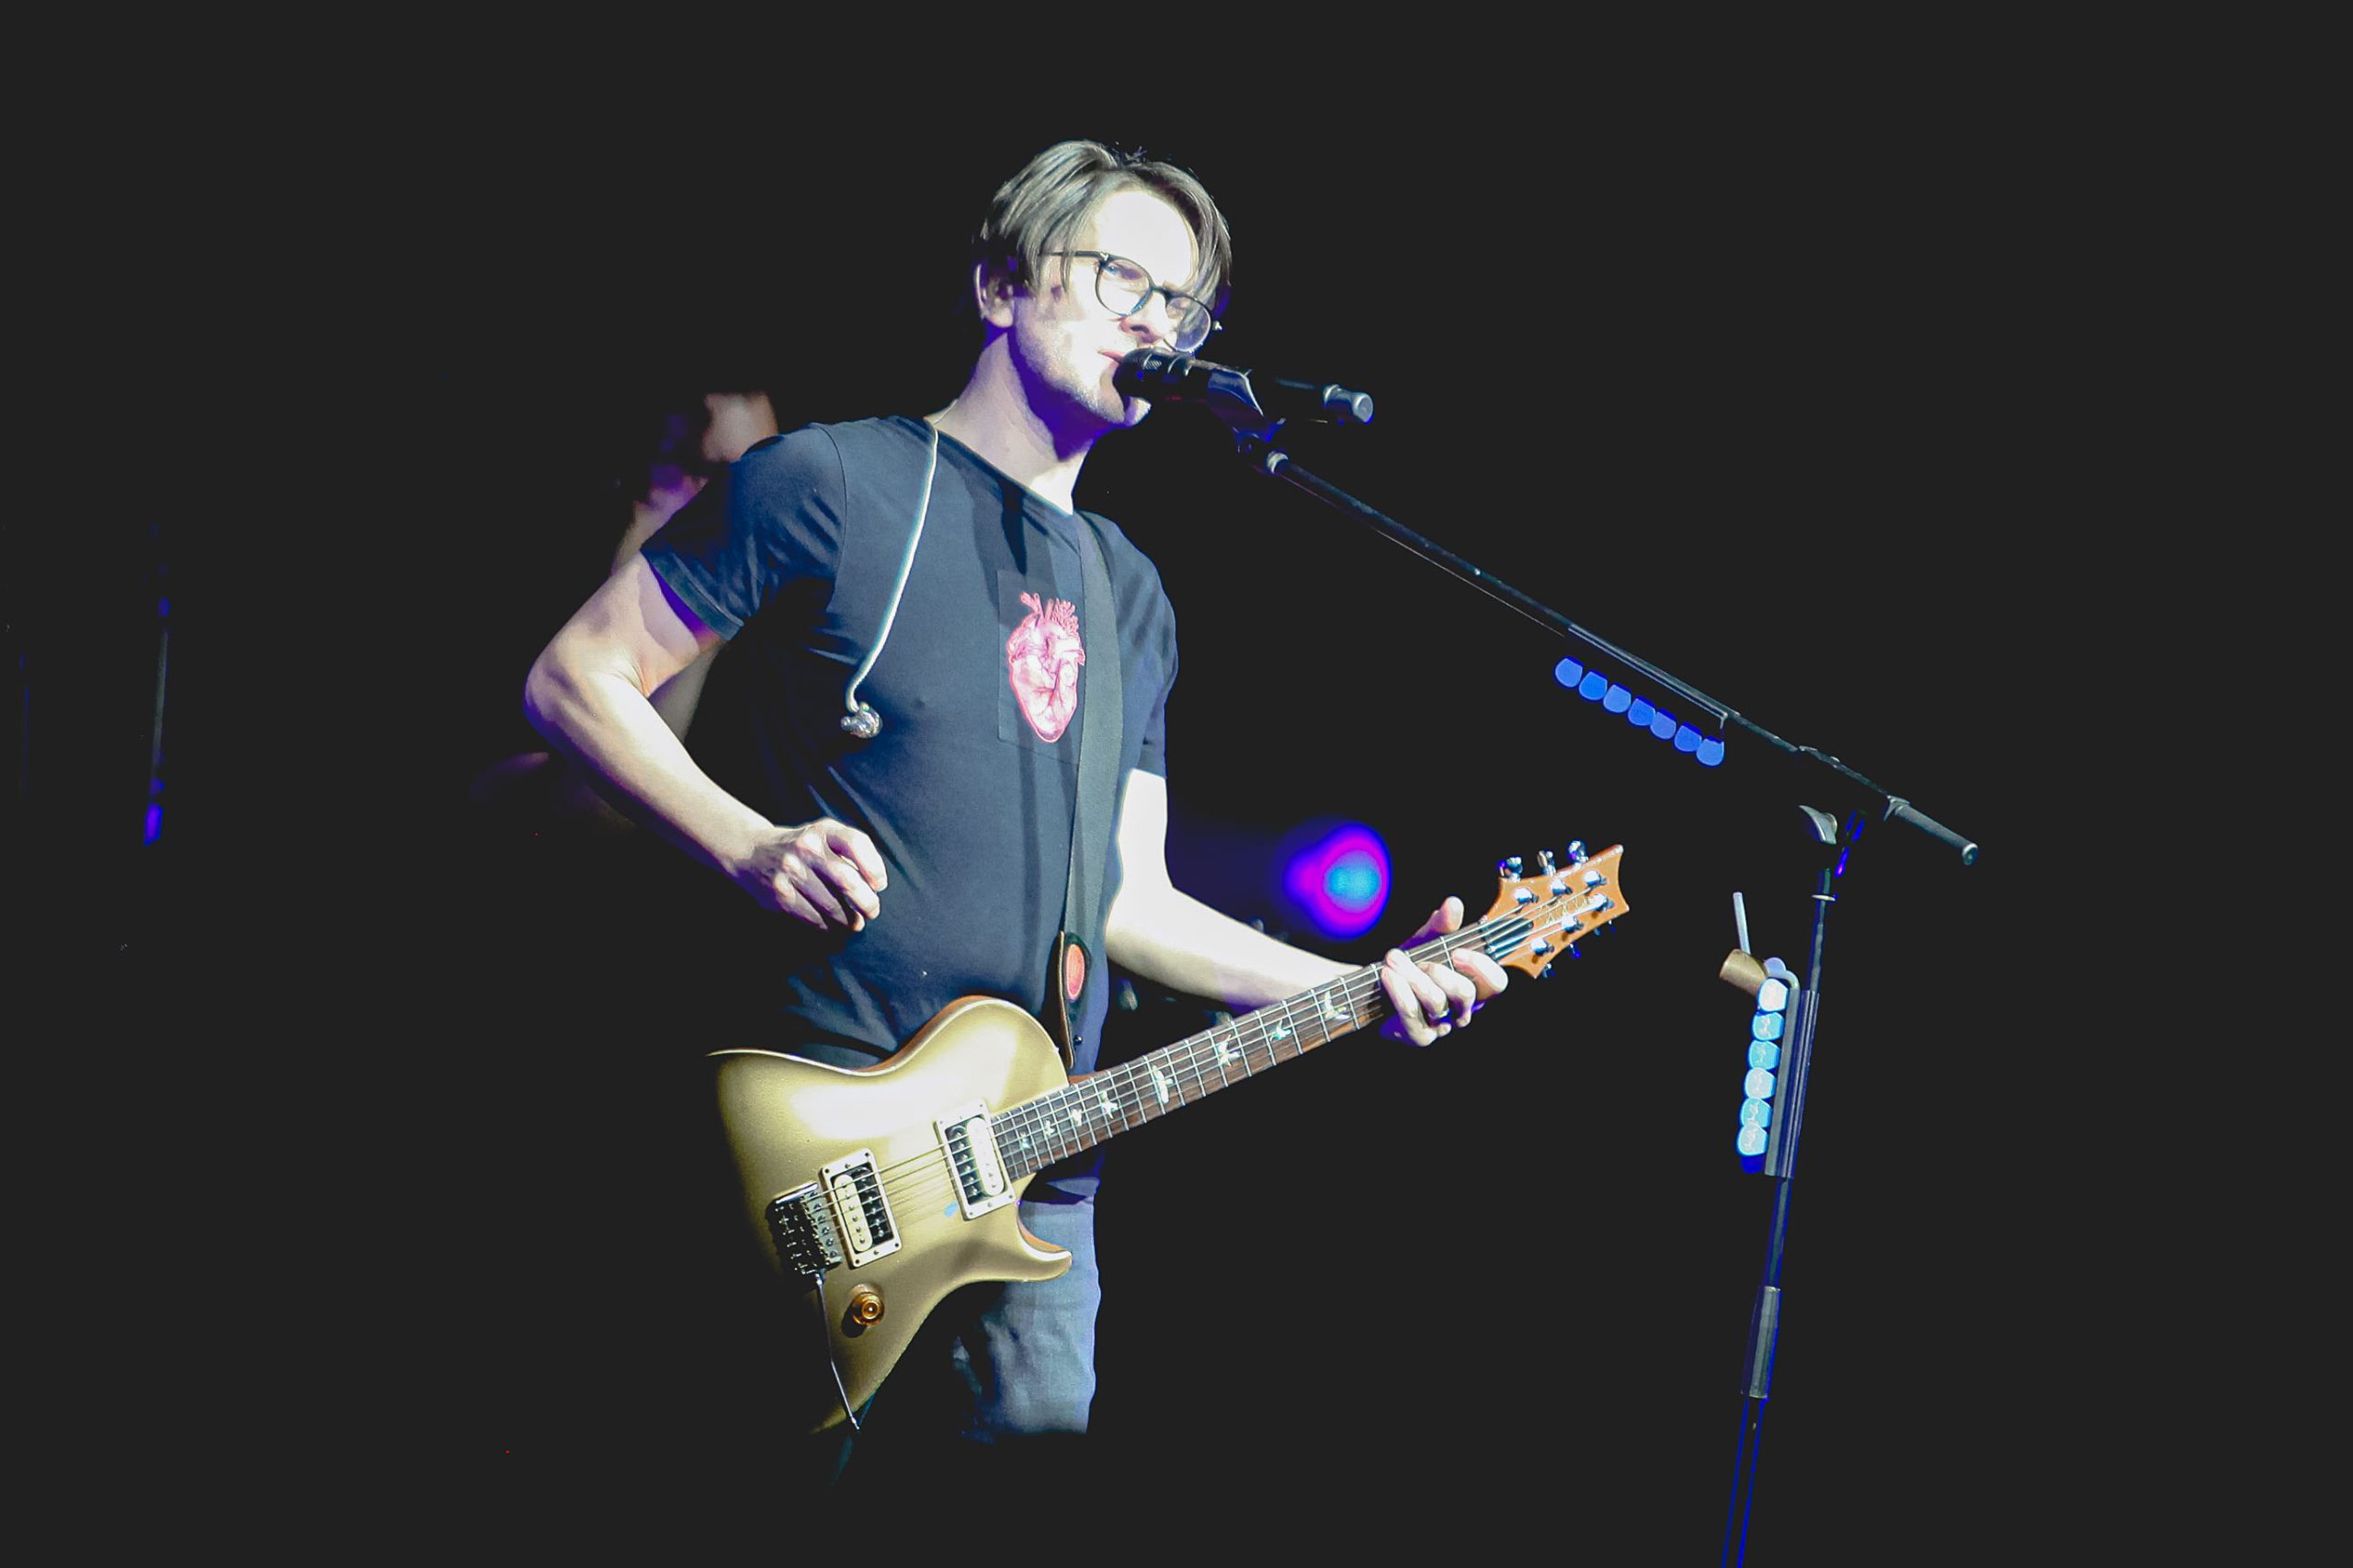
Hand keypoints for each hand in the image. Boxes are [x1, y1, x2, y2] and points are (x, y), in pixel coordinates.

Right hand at [733, 818, 887, 930]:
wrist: (753, 852)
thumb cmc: (805, 846)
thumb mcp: (827, 834)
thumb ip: (855, 850)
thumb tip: (876, 885)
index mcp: (823, 831)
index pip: (855, 843)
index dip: (874, 867)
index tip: (879, 885)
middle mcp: (806, 848)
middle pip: (846, 880)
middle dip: (866, 903)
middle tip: (871, 912)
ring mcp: (790, 871)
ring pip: (831, 906)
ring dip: (848, 921)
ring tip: (853, 924)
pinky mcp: (780, 895)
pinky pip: (812, 918)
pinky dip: (828, 928)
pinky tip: (833, 928)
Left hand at [1378, 896, 1508, 1046]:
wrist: (1372, 989)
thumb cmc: (1408, 966)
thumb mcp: (1425, 941)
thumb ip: (1441, 925)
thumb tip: (1454, 903)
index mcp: (1473, 987)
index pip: (1496, 984)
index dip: (1482, 967)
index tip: (1457, 951)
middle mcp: (1462, 1011)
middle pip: (1466, 993)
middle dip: (1437, 969)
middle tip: (1415, 957)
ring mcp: (1442, 1027)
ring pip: (1437, 1001)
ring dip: (1411, 975)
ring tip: (1392, 959)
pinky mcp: (1419, 1037)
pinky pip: (1412, 1013)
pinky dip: (1398, 990)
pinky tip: (1387, 976)